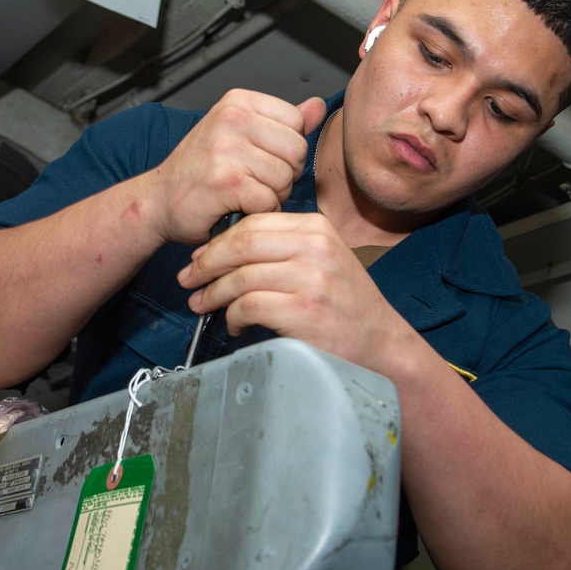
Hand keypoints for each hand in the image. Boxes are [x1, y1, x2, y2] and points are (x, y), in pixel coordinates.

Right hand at [143, 89, 326, 244]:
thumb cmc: (199, 172)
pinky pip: (269, 201)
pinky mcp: (226, 181)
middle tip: (251, 182)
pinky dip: (257, 212)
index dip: (286, 150)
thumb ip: (282, 123)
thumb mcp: (240, 136)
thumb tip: (319, 107)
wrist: (158, 202)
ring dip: (270, 196)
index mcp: (238, 102)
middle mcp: (231, 118)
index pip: (298, 122)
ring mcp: (227, 148)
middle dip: (283, 175)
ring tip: (242, 194)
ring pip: (285, 178)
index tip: (259, 160)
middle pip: (296, 150)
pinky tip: (236, 207)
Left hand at [177, 212, 413, 374]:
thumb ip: (283, 249)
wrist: (381, 346)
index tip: (200, 257)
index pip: (253, 223)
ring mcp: (310, 279)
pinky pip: (249, 306)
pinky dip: (233, 317)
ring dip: (213, 294)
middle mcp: (314, 247)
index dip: (218, 241)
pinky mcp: (303, 311)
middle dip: (206, 263)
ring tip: (203, 305)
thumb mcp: (322, 261)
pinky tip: (234, 326)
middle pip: (241, 244)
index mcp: (316, 229)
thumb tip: (224, 252)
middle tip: (189, 280)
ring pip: (240, 276)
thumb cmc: (346, 308)